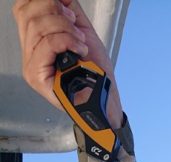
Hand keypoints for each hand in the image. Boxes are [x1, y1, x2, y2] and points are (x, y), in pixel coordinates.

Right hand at [12, 0, 123, 127]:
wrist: (104, 100)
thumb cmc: (95, 74)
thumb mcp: (82, 34)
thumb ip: (69, 13)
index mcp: (36, 42)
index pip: (23, 9)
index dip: (42, 0)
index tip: (66, 8)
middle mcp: (29, 54)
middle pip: (27, 13)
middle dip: (55, 11)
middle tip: (74, 26)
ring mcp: (31, 66)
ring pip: (38, 26)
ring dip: (66, 28)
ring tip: (80, 42)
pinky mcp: (37, 76)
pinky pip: (47, 44)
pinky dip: (67, 41)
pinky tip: (79, 50)